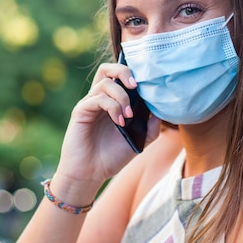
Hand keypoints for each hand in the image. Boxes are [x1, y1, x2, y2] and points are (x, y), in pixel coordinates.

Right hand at [55, 61, 160, 188]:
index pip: (120, 76)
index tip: (148, 84)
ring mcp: (89, 103)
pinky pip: (98, 98)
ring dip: (122, 97)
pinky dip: (113, 107)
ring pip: (105, 83)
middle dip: (124, 71)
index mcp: (112, 101)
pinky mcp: (80, 111)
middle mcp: (100, 98)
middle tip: (135, 85)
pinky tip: (120, 122)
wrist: (90, 174)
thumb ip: (151, 125)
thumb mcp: (139, 139)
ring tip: (129, 116)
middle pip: (107, 69)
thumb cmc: (112, 156)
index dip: (133, 74)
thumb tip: (161, 109)